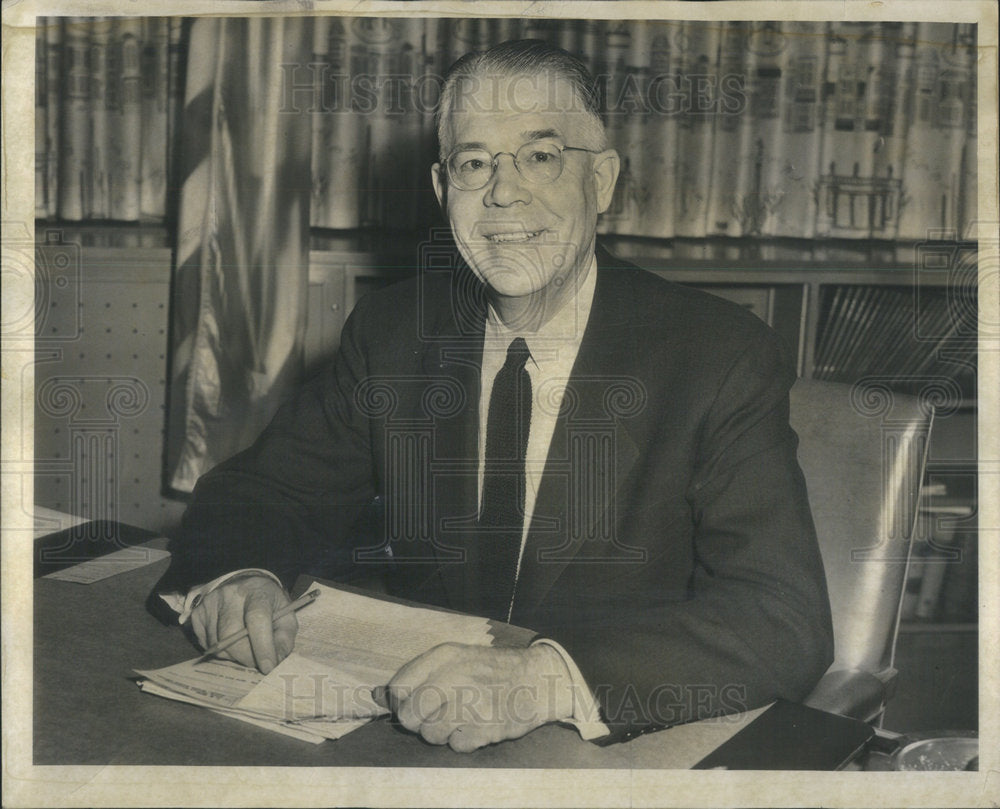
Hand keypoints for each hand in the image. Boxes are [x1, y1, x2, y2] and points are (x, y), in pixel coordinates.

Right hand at [189, 575, 296, 673]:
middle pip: (231, 635)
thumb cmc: (268, 606)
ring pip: (217, 645)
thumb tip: (272, 663)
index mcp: (257, 592)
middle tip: (256, 661)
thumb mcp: (286, 618)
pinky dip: (220, 650)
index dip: (262, 645)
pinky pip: (206, 645)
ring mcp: (210, 603)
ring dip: (233, 655)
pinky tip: (230, 640)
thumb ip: (283, 640)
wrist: (245, 588)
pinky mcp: (197, 614)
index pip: (258, 618)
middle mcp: (230, 594)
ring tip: (244, 645)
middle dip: (246, 656)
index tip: (267, 666)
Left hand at [382, 643, 573, 751]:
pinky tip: (475, 725)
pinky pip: (456, 745)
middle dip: (418, 721)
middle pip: (409, 715)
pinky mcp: (487, 726)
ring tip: (459, 719)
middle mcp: (456, 675)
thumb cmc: (488, 670)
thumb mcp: (454, 659)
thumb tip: (375, 695)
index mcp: (445, 655)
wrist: (537, 679)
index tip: (413, 702)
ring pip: (430, 734)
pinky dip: (463, 740)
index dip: (400, 701)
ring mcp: (472, 702)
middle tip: (436, 714)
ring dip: (441, 732)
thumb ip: (415, 676)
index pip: (398, 687)